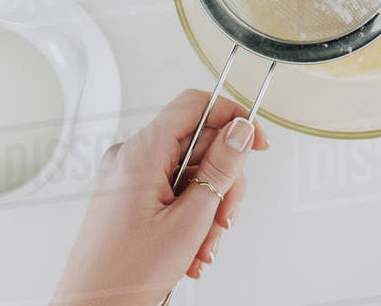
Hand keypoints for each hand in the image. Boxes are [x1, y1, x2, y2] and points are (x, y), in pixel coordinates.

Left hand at [52, 89, 269, 305]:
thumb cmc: (123, 275)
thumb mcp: (188, 221)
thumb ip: (220, 170)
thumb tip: (240, 131)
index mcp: (141, 152)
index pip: (195, 105)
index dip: (232, 117)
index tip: (257, 142)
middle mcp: (131, 158)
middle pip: (198, 145)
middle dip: (220, 184)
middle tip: (223, 218)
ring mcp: (129, 179)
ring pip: (191, 174)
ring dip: (208, 209)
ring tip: (203, 246)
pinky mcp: (130, 198)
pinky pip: (174, 192)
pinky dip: (190, 218)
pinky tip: (191, 249)